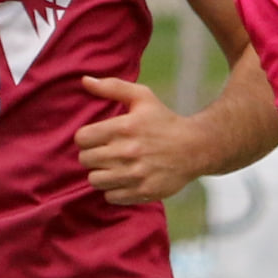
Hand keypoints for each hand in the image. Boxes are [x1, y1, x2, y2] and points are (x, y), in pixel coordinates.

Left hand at [76, 76, 198, 203]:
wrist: (196, 148)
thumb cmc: (165, 121)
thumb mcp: (143, 97)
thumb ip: (112, 87)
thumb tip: (84, 80)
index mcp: (124, 127)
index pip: (81, 138)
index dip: (86, 138)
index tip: (97, 138)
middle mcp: (127, 151)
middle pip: (85, 160)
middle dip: (92, 156)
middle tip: (106, 153)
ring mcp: (135, 174)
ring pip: (95, 180)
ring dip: (101, 174)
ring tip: (113, 167)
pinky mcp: (143, 191)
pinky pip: (111, 197)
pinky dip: (114, 190)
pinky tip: (125, 180)